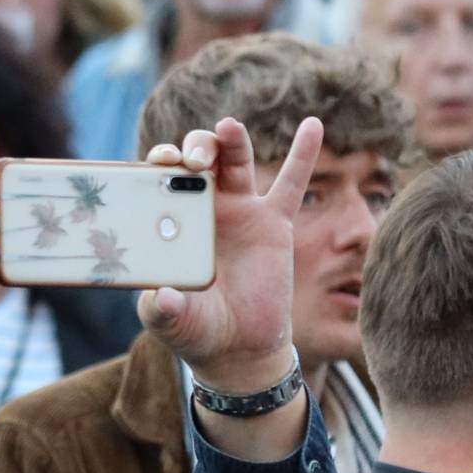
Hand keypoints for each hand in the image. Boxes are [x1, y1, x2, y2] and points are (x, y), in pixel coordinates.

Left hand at [137, 117, 320, 395]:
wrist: (237, 348)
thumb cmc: (195, 328)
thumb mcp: (172, 321)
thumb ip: (162, 309)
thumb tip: (162, 298)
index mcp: (170, 221)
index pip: (160, 178)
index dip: (159, 163)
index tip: (159, 163)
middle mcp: (203, 208)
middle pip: (198, 159)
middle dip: (194, 148)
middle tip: (194, 161)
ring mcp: (240, 211)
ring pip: (236, 161)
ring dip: (231, 139)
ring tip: (228, 127)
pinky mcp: (274, 222)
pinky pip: (292, 182)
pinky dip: (304, 153)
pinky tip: (313, 124)